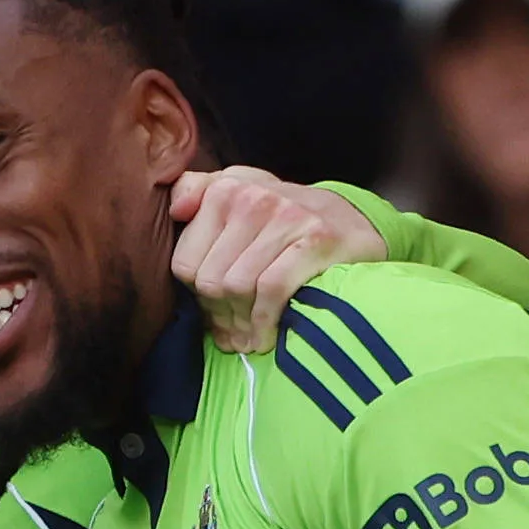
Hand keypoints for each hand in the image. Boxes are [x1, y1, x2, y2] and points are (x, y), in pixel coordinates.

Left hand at [171, 166, 381, 352]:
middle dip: (221, 316)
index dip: (197, 298)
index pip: (186, 264)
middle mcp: (253, 198)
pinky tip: (266, 335)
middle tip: (234, 332)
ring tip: (250, 338)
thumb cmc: (284, 216)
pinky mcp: (315, 240)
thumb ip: (198, 192)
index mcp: (226, 191)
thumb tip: (176, 209)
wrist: (351, 220)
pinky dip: (264, 321)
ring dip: (242, 325)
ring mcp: (286, 217)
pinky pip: (271, 290)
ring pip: (238, 287)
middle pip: (211, 281)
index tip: (215, 310)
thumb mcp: (240, 190)